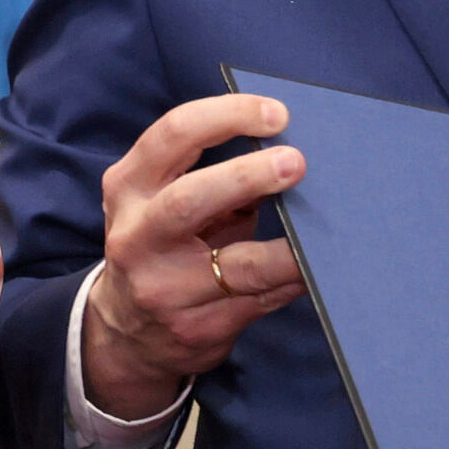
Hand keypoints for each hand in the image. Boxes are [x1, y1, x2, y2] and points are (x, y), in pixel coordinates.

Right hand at [80, 94, 306, 422]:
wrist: (127, 334)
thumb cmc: (161, 247)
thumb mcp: (162, 201)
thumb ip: (212, 174)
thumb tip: (287, 147)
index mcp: (129, 187)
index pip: (174, 135)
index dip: (227, 116)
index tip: (276, 114)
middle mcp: (137, 236)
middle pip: (189, 199)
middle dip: (247, 176)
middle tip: (296, 162)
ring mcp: (163, 289)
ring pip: (236, 265)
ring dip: (287, 247)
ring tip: (322, 230)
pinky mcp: (195, 329)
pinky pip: (259, 300)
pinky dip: (293, 280)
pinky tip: (320, 267)